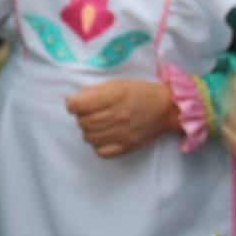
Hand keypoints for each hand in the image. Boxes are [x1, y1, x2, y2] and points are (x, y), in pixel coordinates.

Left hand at [66, 78, 180, 157]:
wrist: (165, 108)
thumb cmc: (140, 92)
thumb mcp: (116, 84)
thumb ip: (92, 91)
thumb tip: (69, 101)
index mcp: (113, 97)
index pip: (78, 105)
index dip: (72, 104)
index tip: (77, 103)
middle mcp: (116, 116)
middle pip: (82, 122)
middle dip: (82, 116)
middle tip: (93, 112)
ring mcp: (121, 134)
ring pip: (88, 137)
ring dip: (89, 130)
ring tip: (99, 123)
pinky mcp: (126, 146)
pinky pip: (100, 152)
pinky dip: (98, 145)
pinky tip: (104, 136)